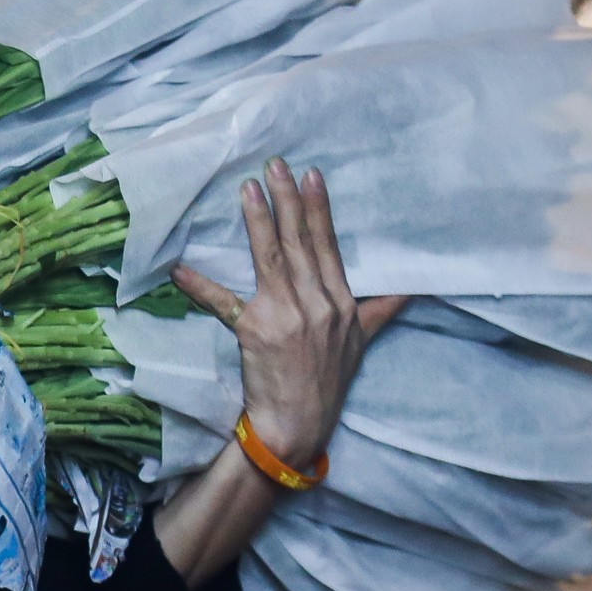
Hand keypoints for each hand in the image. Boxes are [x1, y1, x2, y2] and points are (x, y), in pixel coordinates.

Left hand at [171, 158, 405, 470]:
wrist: (298, 425)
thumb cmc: (329, 382)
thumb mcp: (362, 343)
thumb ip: (380, 309)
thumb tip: (410, 287)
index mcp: (341, 303)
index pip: (328, 246)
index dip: (319, 209)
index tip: (311, 176)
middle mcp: (318, 305)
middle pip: (300, 243)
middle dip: (288, 200)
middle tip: (275, 165)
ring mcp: (287, 317)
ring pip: (271, 259)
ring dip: (257, 221)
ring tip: (247, 189)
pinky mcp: (256, 333)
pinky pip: (224, 304)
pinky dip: (201, 287)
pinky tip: (181, 270)